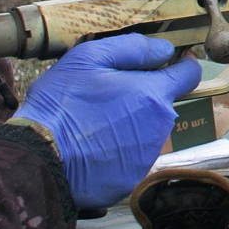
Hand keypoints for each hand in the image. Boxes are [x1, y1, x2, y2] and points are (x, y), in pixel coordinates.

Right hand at [15, 35, 206, 210]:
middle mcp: (159, 127)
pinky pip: (131, 156)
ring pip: (146, 130)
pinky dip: (117, 150)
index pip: (188, 76)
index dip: (180, 66)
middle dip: (142, 96)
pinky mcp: (131, 179)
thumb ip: (133, 49)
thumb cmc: (63, 102)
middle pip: (161, 104)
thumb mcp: (90, 59)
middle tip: (106, 96)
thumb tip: (166, 48)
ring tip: (93, 122)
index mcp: (153, 95)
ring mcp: (147, 156)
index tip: (168, 64)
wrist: (39, 156)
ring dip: (129, 123)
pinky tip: (91, 146)